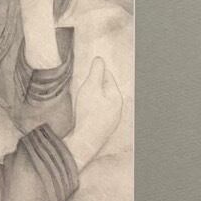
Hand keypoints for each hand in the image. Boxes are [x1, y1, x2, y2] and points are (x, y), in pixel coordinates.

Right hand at [65, 57, 122, 171]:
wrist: (85, 141)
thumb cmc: (88, 113)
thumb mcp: (91, 87)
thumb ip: (95, 71)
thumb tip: (99, 59)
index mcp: (117, 97)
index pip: (108, 77)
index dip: (97, 72)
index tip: (87, 70)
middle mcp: (117, 109)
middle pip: (105, 90)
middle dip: (94, 86)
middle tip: (83, 86)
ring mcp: (111, 121)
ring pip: (102, 103)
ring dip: (92, 99)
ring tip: (82, 100)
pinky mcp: (103, 129)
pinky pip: (98, 114)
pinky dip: (91, 110)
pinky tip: (83, 113)